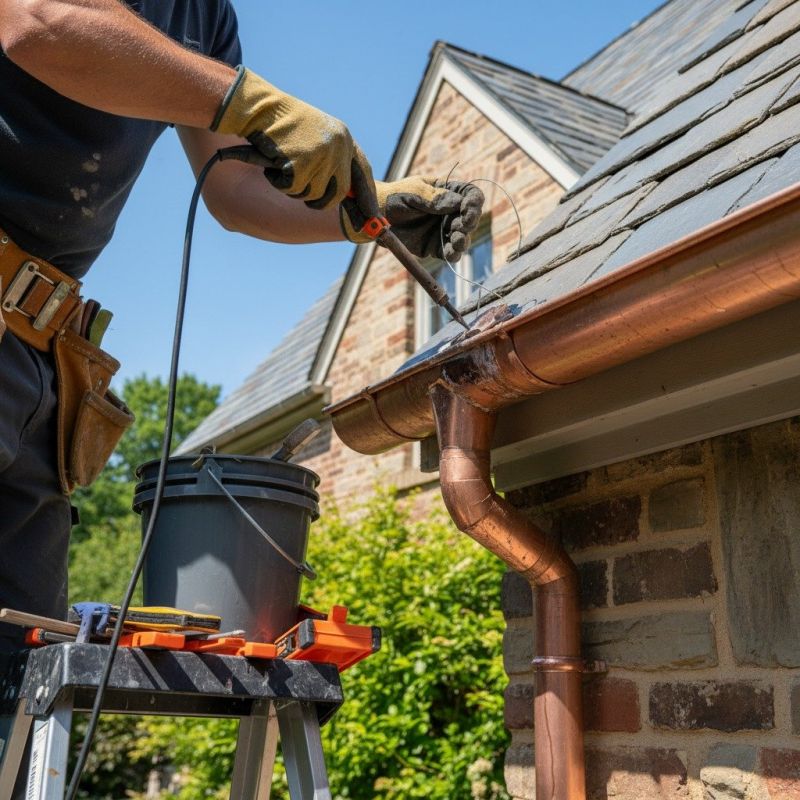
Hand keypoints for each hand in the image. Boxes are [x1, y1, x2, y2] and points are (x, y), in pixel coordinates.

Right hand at [213, 67, 361, 209]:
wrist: (259, 108)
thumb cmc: (283, 124)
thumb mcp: (316, 137)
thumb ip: (332, 160)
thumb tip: (345, 194)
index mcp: (344, 138)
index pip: (362, 172)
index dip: (366, 196)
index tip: (372, 216)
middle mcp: (338, 146)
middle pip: (339, 193)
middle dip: (322, 201)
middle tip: (307, 198)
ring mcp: (321, 155)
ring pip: (314, 194)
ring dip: (295, 188)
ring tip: (283, 165)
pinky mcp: (301, 164)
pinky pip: (293, 189)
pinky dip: (280, 183)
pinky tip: (273, 163)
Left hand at [341, 176, 484, 261]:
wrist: (375, 216)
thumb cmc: (394, 197)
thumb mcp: (415, 192)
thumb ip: (435, 198)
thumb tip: (459, 202)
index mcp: (447, 192)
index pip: (469, 195)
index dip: (474, 201)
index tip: (468, 208)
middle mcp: (449, 212)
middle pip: (470, 218)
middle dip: (469, 222)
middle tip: (461, 226)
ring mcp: (443, 230)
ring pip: (463, 237)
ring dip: (463, 239)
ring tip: (457, 240)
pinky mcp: (435, 247)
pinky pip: (449, 253)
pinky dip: (453, 254)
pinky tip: (451, 253)